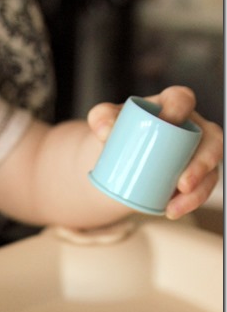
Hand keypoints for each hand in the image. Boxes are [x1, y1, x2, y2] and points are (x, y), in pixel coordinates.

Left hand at [87, 86, 222, 219]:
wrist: (116, 159)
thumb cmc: (117, 133)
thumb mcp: (105, 123)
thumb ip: (101, 118)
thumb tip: (105, 131)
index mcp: (172, 105)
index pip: (183, 99)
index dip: (180, 108)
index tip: (169, 121)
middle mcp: (191, 127)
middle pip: (210, 140)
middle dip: (202, 163)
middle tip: (183, 184)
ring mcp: (197, 152)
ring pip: (210, 170)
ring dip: (198, 192)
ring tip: (174, 208)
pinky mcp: (195, 176)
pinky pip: (202, 189)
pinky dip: (189, 203)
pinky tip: (172, 212)